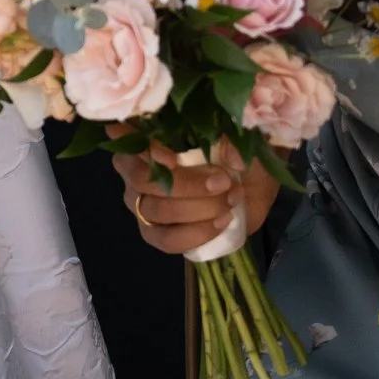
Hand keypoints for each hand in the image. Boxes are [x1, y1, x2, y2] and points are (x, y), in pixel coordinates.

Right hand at [115, 136, 273, 254]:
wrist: (250, 185)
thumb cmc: (233, 153)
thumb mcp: (238, 138)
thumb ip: (233, 141)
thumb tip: (232, 158)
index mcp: (146, 138)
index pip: (128, 140)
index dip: (145, 150)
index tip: (173, 158)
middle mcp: (134, 170)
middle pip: (143, 180)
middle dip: (186, 185)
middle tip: (222, 182)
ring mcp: (141, 203)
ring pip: (157, 211)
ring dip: (198, 208)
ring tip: (229, 201)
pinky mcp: (155, 233)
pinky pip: (167, 240)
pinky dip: (197, 233)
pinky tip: (221, 222)